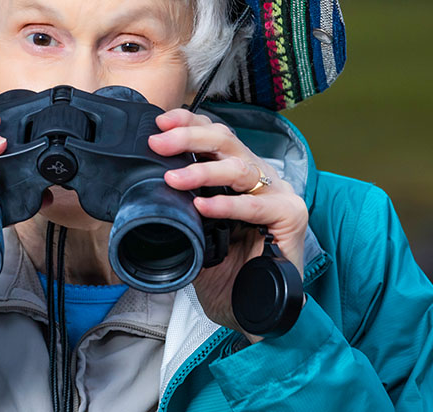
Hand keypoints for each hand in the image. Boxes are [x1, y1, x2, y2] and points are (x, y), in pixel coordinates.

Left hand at [149, 109, 307, 341]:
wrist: (249, 311)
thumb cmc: (223, 269)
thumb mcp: (192, 231)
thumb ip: (178, 206)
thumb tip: (142, 189)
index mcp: (235, 173)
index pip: (213, 135)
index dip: (188, 122)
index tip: (159, 122)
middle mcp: (258, 176)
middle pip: (226, 140)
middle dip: (188, 137)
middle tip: (158, 143)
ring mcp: (277, 194)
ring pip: (239, 167)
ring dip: (202, 169)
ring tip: (173, 179)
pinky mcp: (290, 217)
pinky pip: (256, 205)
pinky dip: (227, 205)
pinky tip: (203, 207)